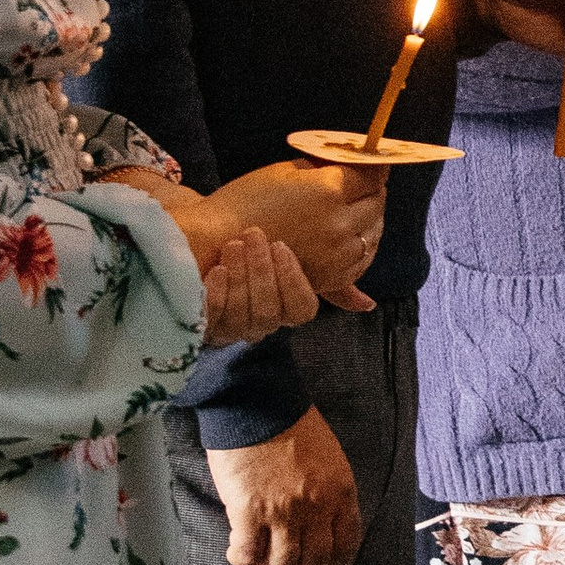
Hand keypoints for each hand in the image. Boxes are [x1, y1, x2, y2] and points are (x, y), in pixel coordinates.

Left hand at [200, 231, 317, 347]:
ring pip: (243, 316)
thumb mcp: (280, 251)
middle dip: (262, 272)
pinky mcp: (201, 327)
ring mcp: (229, 329)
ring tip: (233, 245)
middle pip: (270, 312)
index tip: (281, 246)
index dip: (293, 280)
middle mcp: (258, 324)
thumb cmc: (242, 242)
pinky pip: (215, 319)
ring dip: (241, 277)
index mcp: (283, 308)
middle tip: (254, 236)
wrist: (195, 237)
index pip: (302, 309)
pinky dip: (219, 294)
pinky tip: (217, 270)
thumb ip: (322, 268)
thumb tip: (369, 297)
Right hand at [204, 160, 382, 312]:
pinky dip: (364, 250)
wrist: (218, 240)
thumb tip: (353, 163)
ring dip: (372, 222)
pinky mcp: (328, 278)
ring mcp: (335, 255)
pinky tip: (358, 240)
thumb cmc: (246, 200)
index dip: (374, 168)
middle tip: (367, 185)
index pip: (370, 176)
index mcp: (328, 191)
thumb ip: (324, 167)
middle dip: (374, 192)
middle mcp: (338, 224)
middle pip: (376, 205)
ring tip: (362, 212)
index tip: (375, 164)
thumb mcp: (286, 171)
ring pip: (373, 235)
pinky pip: (361, 264)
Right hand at [207, 409, 362, 564]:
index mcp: (341, 494)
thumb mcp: (329, 459)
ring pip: (282, 564)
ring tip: (259, 563)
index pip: (346, 548)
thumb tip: (319, 526)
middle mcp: (316, 508)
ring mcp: (282, 512)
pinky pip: (247, 552)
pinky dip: (242, 559)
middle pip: (314, 564)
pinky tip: (237, 552)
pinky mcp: (248, 510)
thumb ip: (329, 494)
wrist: (256, 402)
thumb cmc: (291, 424)